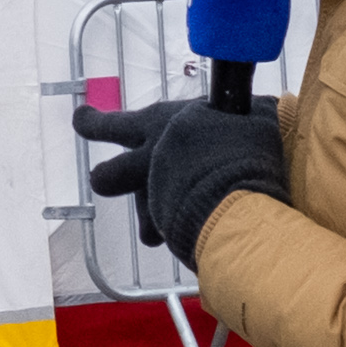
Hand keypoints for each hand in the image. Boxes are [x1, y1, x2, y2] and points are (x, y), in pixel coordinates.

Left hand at [80, 93, 290, 261]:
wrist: (238, 193)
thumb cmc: (245, 143)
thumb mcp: (246, 114)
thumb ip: (245, 113)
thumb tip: (264, 107)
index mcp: (158, 126)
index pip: (112, 124)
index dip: (93, 122)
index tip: (81, 118)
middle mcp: (148, 164)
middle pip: (106, 178)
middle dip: (107, 178)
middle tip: (107, 178)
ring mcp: (157, 201)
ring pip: (145, 223)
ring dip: (157, 226)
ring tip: (173, 227)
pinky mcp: (172, 231)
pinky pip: (178, 238)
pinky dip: (192, 237)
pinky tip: (212, 233)